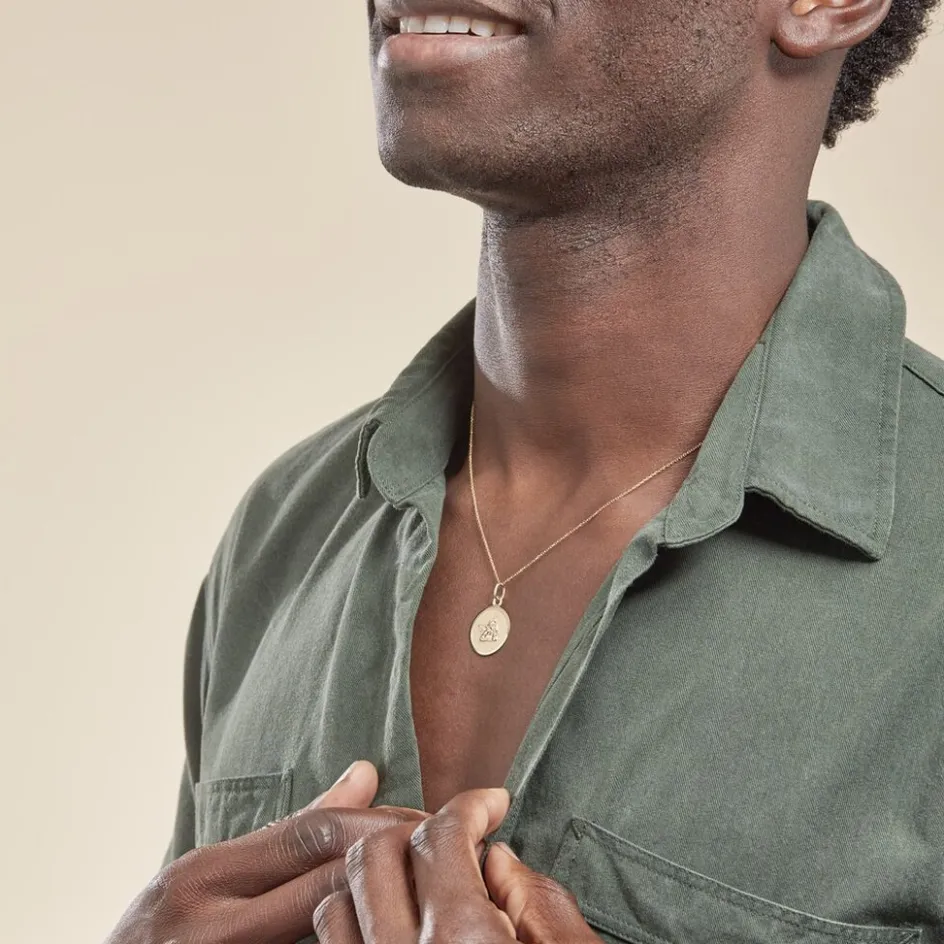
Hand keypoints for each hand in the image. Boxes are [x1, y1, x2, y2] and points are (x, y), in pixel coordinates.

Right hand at [106, 761, 427, 943]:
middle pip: (329, 881)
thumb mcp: (211, 873)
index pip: (312, 835)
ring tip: (441, 889)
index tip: (433, 818)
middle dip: (397, 861)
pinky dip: (357, 939)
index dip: (381, 824)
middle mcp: (211, 923)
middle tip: (457, 850)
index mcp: (205, 875)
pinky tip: (395, 929)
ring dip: (390, 908)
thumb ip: (290, 832)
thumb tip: (367, 772)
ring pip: (329, 932)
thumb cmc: (161, 933)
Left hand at [312, 787, 599, 942]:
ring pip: (342, 890)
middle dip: (420, 827)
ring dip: (379, 865)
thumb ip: (542, 906)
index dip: (470, 805)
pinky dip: (351, 907)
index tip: (492, 803)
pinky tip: (386, 911)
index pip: (444, 836)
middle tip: (458, 834)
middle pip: (381, 851)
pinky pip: (330, 936)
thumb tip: (501, 862)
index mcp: (464, 939)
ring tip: (420, 868)